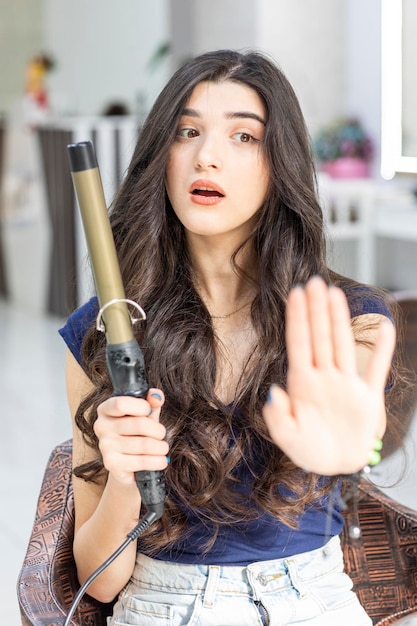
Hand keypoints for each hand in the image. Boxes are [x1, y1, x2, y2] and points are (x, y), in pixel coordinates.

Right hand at [94, 388, 168, 483]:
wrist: (127, 464)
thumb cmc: (137, 434)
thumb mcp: (145, 415)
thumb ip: (152, 402)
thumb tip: (156, 396)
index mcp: (106, 409)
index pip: (120, 404)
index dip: (141, 406)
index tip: (149, 411)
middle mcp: (101, 426)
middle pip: (139, 424)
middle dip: (158, 430)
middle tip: (161, 434)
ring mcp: (104, 446)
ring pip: (144, 444)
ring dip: (161, 447)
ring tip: (163, 448)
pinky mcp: (111, 464)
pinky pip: (142, 461)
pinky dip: (157, 461)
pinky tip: (161, 460)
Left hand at [262, 276, 395, 474]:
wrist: (335, 466)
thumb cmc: (309, 450)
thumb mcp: (287, 438)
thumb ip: (277, 416)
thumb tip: (275, 391)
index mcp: (302, 383)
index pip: (299, 343)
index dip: (298, 318)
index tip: (295, 293)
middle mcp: (324, 377)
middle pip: (319, 336)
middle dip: (316, 309)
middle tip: (314, 280)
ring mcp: (346, 385)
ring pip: (342, 345)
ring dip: (339, 319)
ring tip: (335, 293)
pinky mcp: (367, 398)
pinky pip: (376, 370)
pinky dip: (382, 350)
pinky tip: (384, 327)